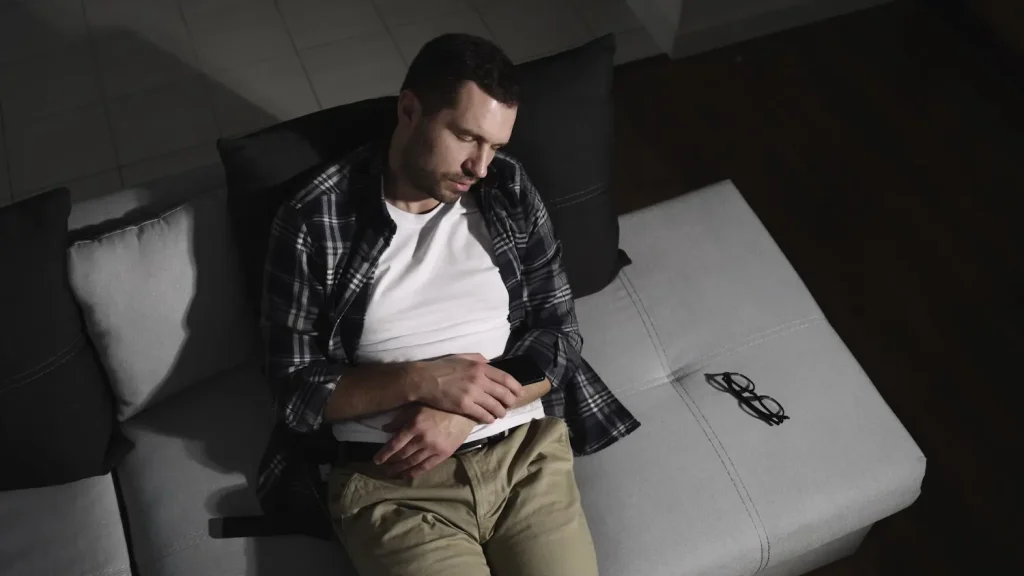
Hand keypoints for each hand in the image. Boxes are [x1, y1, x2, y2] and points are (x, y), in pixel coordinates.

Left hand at [374, 405, 477, 477]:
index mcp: (414, 425)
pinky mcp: (443, 454)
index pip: (394, 444)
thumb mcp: (416, 407)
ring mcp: (433, 448)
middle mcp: (422, 438)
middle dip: (390, 463)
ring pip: (412, 463)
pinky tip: (406, 475)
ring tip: (390, 474)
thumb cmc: (439, 406)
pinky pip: (426, 467)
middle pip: (401, 455)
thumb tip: (384, 429)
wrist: (464, 412)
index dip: (383, 454)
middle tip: (382, 468)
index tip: (376, 460)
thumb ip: (400, 419)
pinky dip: (414, 473)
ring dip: (399, 470)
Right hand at [409, 354, 523, 422]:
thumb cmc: (442, 367)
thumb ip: (478, 359)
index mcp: (480, 367)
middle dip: (510, 401)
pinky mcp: (464, 406)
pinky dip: (489, 418)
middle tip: (511, 405)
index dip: (516, 387)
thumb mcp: (462, 357)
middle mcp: (479, 380)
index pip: (505, 378)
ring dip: (501, 412)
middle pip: (504, 393)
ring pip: (495, 406)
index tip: (520, 392)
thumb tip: (490, 364)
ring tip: (500, 414)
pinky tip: (489, 419)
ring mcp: (472, 394)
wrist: (424, 380)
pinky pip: (483, 414)